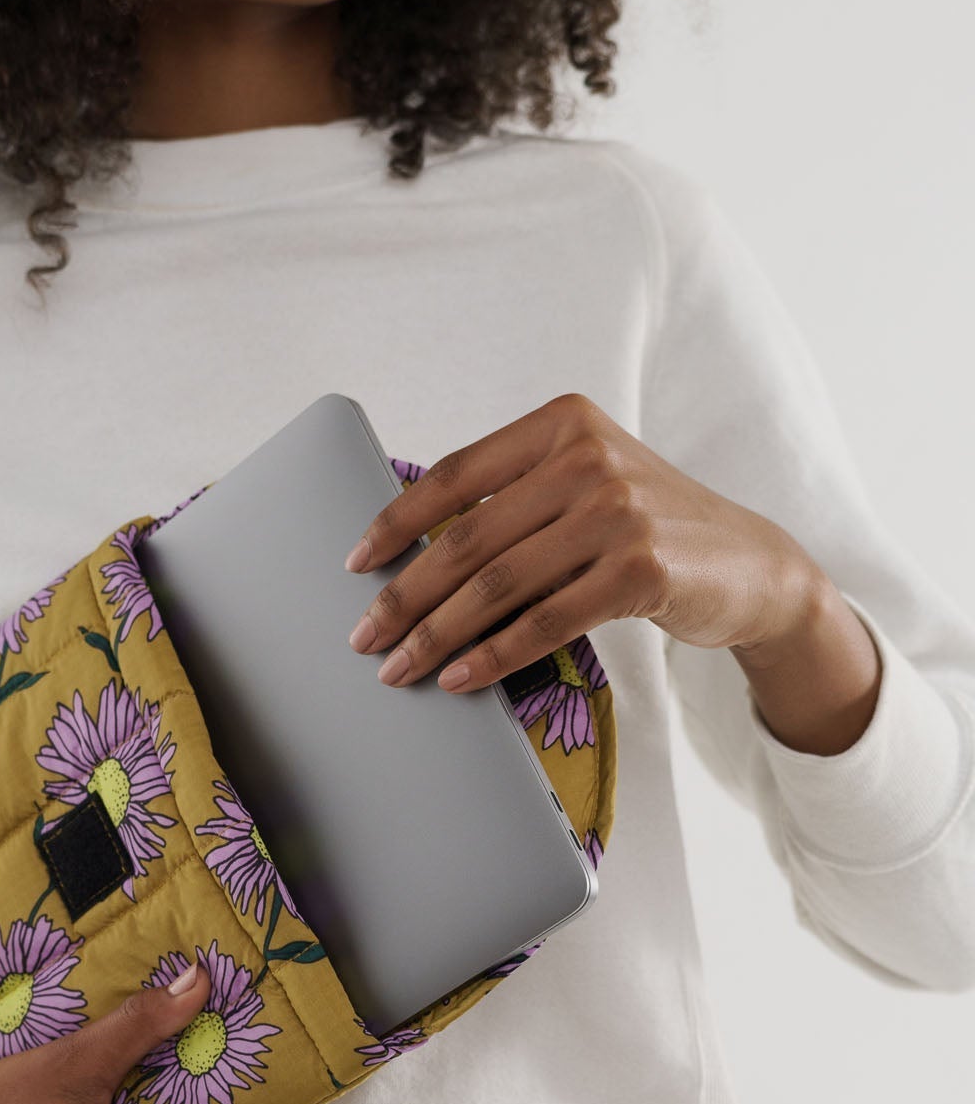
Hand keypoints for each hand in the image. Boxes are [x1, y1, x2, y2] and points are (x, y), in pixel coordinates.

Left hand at [342, 391, 823, 690]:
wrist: (750, 564)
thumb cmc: (643, 529)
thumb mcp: (581, 485)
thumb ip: (511, 497)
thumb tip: (406, 552)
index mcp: (561, 424)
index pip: (454, 475)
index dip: (394, 524)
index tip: (354, 565)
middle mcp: (587, 458)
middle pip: (466, 539)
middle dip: (404, 596)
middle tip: (364, 638)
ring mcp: (618, 513)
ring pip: (497, 586)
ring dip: (436, 635)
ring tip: (398, 670)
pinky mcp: (641, 571)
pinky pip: (543, 623)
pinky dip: (492, 655)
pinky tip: (458, 678)